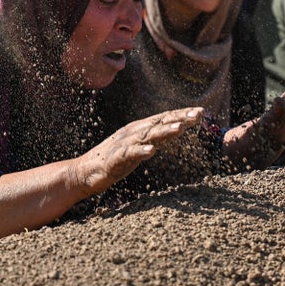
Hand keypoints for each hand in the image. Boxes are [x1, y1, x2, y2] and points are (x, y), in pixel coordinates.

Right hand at [72, 107, 202, 195]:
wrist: (82, 173)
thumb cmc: (112, 161)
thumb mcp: (137, 148)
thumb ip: (154, 139)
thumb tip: (174, 130)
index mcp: (138, 129)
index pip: (164, 118)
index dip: (182, 114)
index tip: (201, 112)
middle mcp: (132, 132)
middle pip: (159, 122)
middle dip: (179, 117)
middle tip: (198, 114)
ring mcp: (123, 144)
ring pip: (147, 135)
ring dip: (164, 130)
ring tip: (180, 127)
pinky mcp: (114, 159)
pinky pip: (129, 154)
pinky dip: (141, 151)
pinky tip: (152, 151)